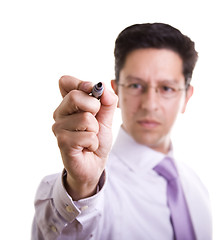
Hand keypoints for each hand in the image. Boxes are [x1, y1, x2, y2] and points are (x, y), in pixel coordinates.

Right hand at [52, 75, 117, 199]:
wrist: (94, 163)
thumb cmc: (97, 139)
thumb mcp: (106, 118)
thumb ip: (107, 102)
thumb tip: (104, 86)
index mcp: (68, 104)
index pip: (65, 81)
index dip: (82, 84)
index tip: (93, 92)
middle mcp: (60, 113)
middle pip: (74, 96)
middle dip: (94, 108)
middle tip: (95, 121)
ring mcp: (59, 128)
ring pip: (85, 118)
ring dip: (95, 130)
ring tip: (90, 137)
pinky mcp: (62, 142)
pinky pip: (87, 136)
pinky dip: (93, 142)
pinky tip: (87, 147)